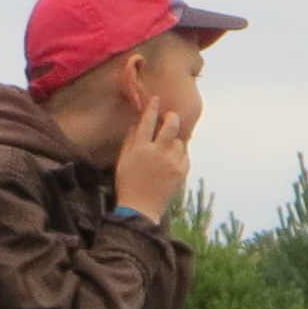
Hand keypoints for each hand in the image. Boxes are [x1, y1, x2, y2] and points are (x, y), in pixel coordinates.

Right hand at [113, 97, 191, 222]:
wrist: (140, 209)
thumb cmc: (128, 184)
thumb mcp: (122, 161)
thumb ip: (129, 141)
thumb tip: (135, 124)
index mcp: (140, 148)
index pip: (147, 121)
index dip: (152, 108)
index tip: (156, 100)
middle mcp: (157, 152)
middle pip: (171, 125)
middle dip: (172, 118)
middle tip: (171, 118)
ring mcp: (171, 161)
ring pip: (179, 142)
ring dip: (174, 142)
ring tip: (166, 151)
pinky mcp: (181, 171)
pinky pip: (185, 156)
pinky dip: (179, 156)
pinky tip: (171, 163)